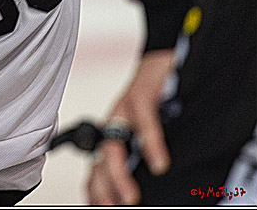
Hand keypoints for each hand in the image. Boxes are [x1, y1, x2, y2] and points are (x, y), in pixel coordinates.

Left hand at [86, 49, 174, 204]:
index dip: (95, 189)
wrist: (162, 61)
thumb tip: (152, 181)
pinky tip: (159, 163)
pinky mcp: (140, 94)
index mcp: (113, 135)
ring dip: (119, 174)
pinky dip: (152, 145)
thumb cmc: (157, 98)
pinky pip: (144, 122)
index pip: (96, 167)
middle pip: (100, 160)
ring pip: (113, 144)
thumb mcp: (147, 132)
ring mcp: (124, 109)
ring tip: (129, 197)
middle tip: (111, 208)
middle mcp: (113, 123)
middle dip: (102, 188)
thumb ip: (142, 156)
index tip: (99, 207)